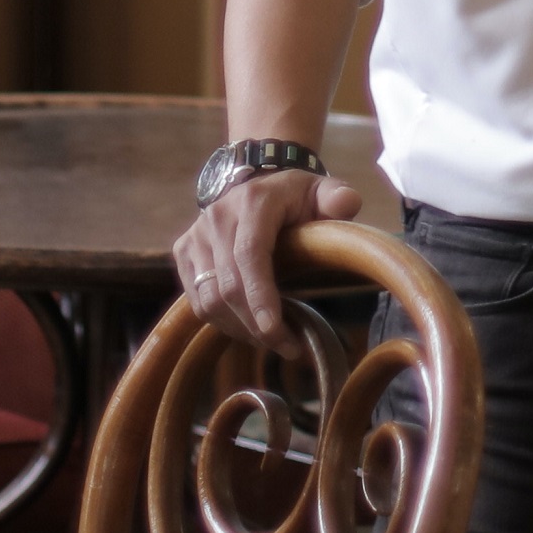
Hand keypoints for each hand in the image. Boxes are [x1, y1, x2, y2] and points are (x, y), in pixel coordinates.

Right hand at [169, 164, 365, 351]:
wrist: (254, 184)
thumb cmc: (293, 197)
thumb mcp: (319, 191)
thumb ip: (337, 196)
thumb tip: (348, 203)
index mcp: (252, 202)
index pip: (250, 254)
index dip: (260, 296)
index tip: (276, 331)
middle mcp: (216, 217)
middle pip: (228, 286)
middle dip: (257, 326)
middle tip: (289, 348)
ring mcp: (196, 235)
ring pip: (209, 299)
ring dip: (240, 329)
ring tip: (272, 340)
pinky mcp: (184, 252)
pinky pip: (197, 301)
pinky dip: (222, 322)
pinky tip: (248, 328)